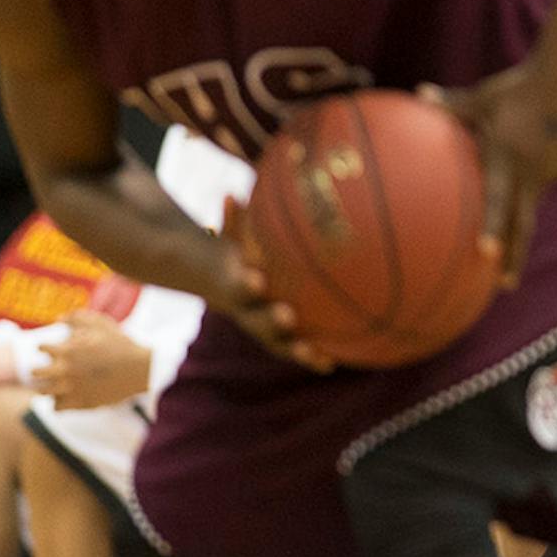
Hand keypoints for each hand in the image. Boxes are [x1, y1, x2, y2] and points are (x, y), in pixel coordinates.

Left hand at [33, 309, 151, 409]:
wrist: (139, 369)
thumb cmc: (119, 344)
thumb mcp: (100, 323)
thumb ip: (76, 317)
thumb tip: (58, 319)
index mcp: (66, 350)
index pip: (41, 348)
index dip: (45, 346)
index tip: (51, 348)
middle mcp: (63, 371)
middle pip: (35, 373)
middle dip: (38, 369)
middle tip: (46, 368)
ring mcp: (70, 389)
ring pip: (42, 392)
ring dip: (45, 387)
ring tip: (53, 383)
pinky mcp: (78, 403)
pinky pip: (56, 407)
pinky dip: (58, 401)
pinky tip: (66, 395)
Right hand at [212, 198, 335, 371]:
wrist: (220, 282)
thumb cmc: (236, 252)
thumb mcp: (233, 235)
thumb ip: (235, 219)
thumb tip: (231, 194)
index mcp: (234, 286)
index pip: (237, 286)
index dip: (245, 285)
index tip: (256, 279)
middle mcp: (246, 310)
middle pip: (255, 321)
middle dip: (270, 321)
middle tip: (287, 316)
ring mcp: (261, 326)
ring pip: (277, 342)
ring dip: (297, 349)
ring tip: (318, 357)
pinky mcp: (278, 336)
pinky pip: (296, 346)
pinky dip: (313, 356)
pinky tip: (336, 362)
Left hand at [420, 62, 556, 286]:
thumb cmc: (520, 86)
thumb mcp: (483, 97)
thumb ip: (452, 103)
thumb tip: (420, 92)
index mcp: (507, 159)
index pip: (498, 201)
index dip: (492, 227)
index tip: (484, 253)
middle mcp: (530, 173)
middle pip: (523, 224)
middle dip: (515, 257)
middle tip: (505, 286)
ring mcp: (551, 172)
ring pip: (530, 197)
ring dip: (523, 205)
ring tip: (519, 188)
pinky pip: (543, 175)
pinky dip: (535, 171)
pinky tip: (535, 147)